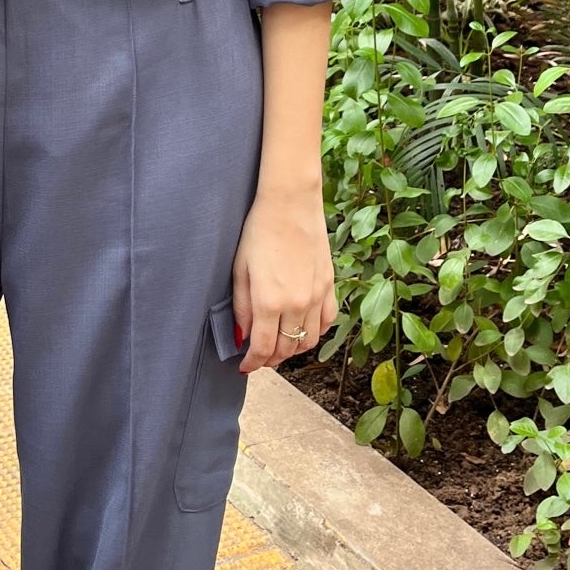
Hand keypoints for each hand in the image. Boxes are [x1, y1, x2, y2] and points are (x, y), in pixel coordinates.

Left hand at [232, 184, 336, 375]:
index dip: (252, 363)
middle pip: (286, 349)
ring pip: (308, 341)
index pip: (263, 348)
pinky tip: (302, 328)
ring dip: (292, 349)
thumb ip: (241, 307)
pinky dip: (314, 332)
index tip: (244, 366)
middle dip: (270, 358)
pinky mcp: (329, 285)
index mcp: (269, 302)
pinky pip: (326, 322)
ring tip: (279, 343)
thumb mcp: (240, 269)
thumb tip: (242, 336)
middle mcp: (296, 304)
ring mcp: (316, 296)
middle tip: (258, 356)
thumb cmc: (259, 231)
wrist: (290, 204)